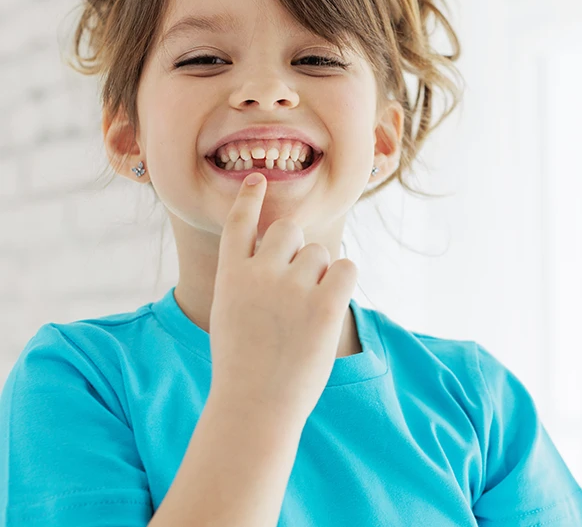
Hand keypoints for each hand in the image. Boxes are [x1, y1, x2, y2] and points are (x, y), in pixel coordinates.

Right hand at [207, 172, 357, 422]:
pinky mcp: (323, 304)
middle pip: (290, 231)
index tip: (258, 180)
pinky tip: (332, 304)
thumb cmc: (245, 368)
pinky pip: (347, 268)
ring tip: (306, 312)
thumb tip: (293, 254)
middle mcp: (259, 273)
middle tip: (298, 283)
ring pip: (321, 252)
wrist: (254, 407)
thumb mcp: (233, 317)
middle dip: (299, 248)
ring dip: (322, 272)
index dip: (250, 199)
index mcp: (230, 276)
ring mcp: (291, 288)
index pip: (239, 224)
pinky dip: (344, 281)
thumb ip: (252, 282)